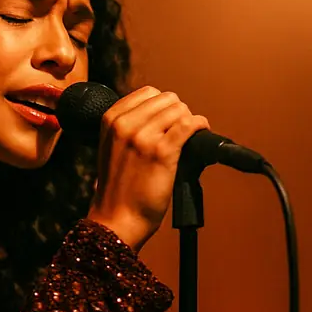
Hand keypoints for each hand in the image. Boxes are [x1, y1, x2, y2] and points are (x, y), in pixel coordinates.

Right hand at [86, 86, 210, 250]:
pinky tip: (201, 132)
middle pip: (166, 99)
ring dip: (189, 120)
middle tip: (181, 130)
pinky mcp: (162, 151)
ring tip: (189, 135)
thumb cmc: (117, 189)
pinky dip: (200, 125)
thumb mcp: (111, 147)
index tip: (169, 119)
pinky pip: (189, 124)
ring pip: (179, 109)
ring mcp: (143, 136)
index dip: (163, 105)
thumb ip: (128, 126)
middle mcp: (125, 124)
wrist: (116, 218)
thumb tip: (161, 114)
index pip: (147, 93)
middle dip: (177, 112)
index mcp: (110, 119)